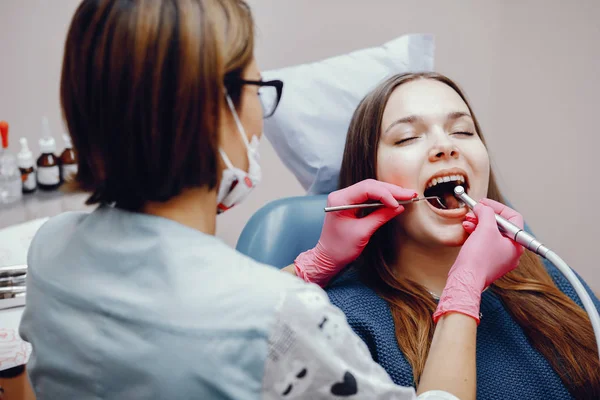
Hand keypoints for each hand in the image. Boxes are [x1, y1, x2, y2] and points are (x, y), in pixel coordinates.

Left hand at [294, 179, 415, 286]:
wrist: (328, 258)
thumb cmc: (340, 248)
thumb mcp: (362, 232)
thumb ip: (380, 216)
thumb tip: (398, 207)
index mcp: (340, 200)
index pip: (366, 189)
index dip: (385, 194)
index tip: (399, 203)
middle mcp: (341, 195)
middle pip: (370, 186)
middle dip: (391, 190)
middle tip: (410, 194)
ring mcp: (346, 198)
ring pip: (371, 189)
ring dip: (389, 192)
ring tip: (406, 195)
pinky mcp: (351, 203)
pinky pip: (369, 196)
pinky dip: (383, 198)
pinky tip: (395, 199)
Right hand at [433, 199, 524, 322]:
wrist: (466, 278)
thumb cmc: (478, 259)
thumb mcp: (485, 228)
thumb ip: (486, 213)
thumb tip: (483, 207)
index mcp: (517, 244)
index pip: (513, 218)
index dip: (498, 207)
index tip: (485, 203)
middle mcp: (511, 251)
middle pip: (501, 225)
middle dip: (486, 215)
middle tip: (476, 210)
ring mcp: (499, 257)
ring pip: (491, 233)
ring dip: (479, 223)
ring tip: (469, 220)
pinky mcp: (487, 261)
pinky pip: (484, 242)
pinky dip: (476, 233)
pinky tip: (468, 229)